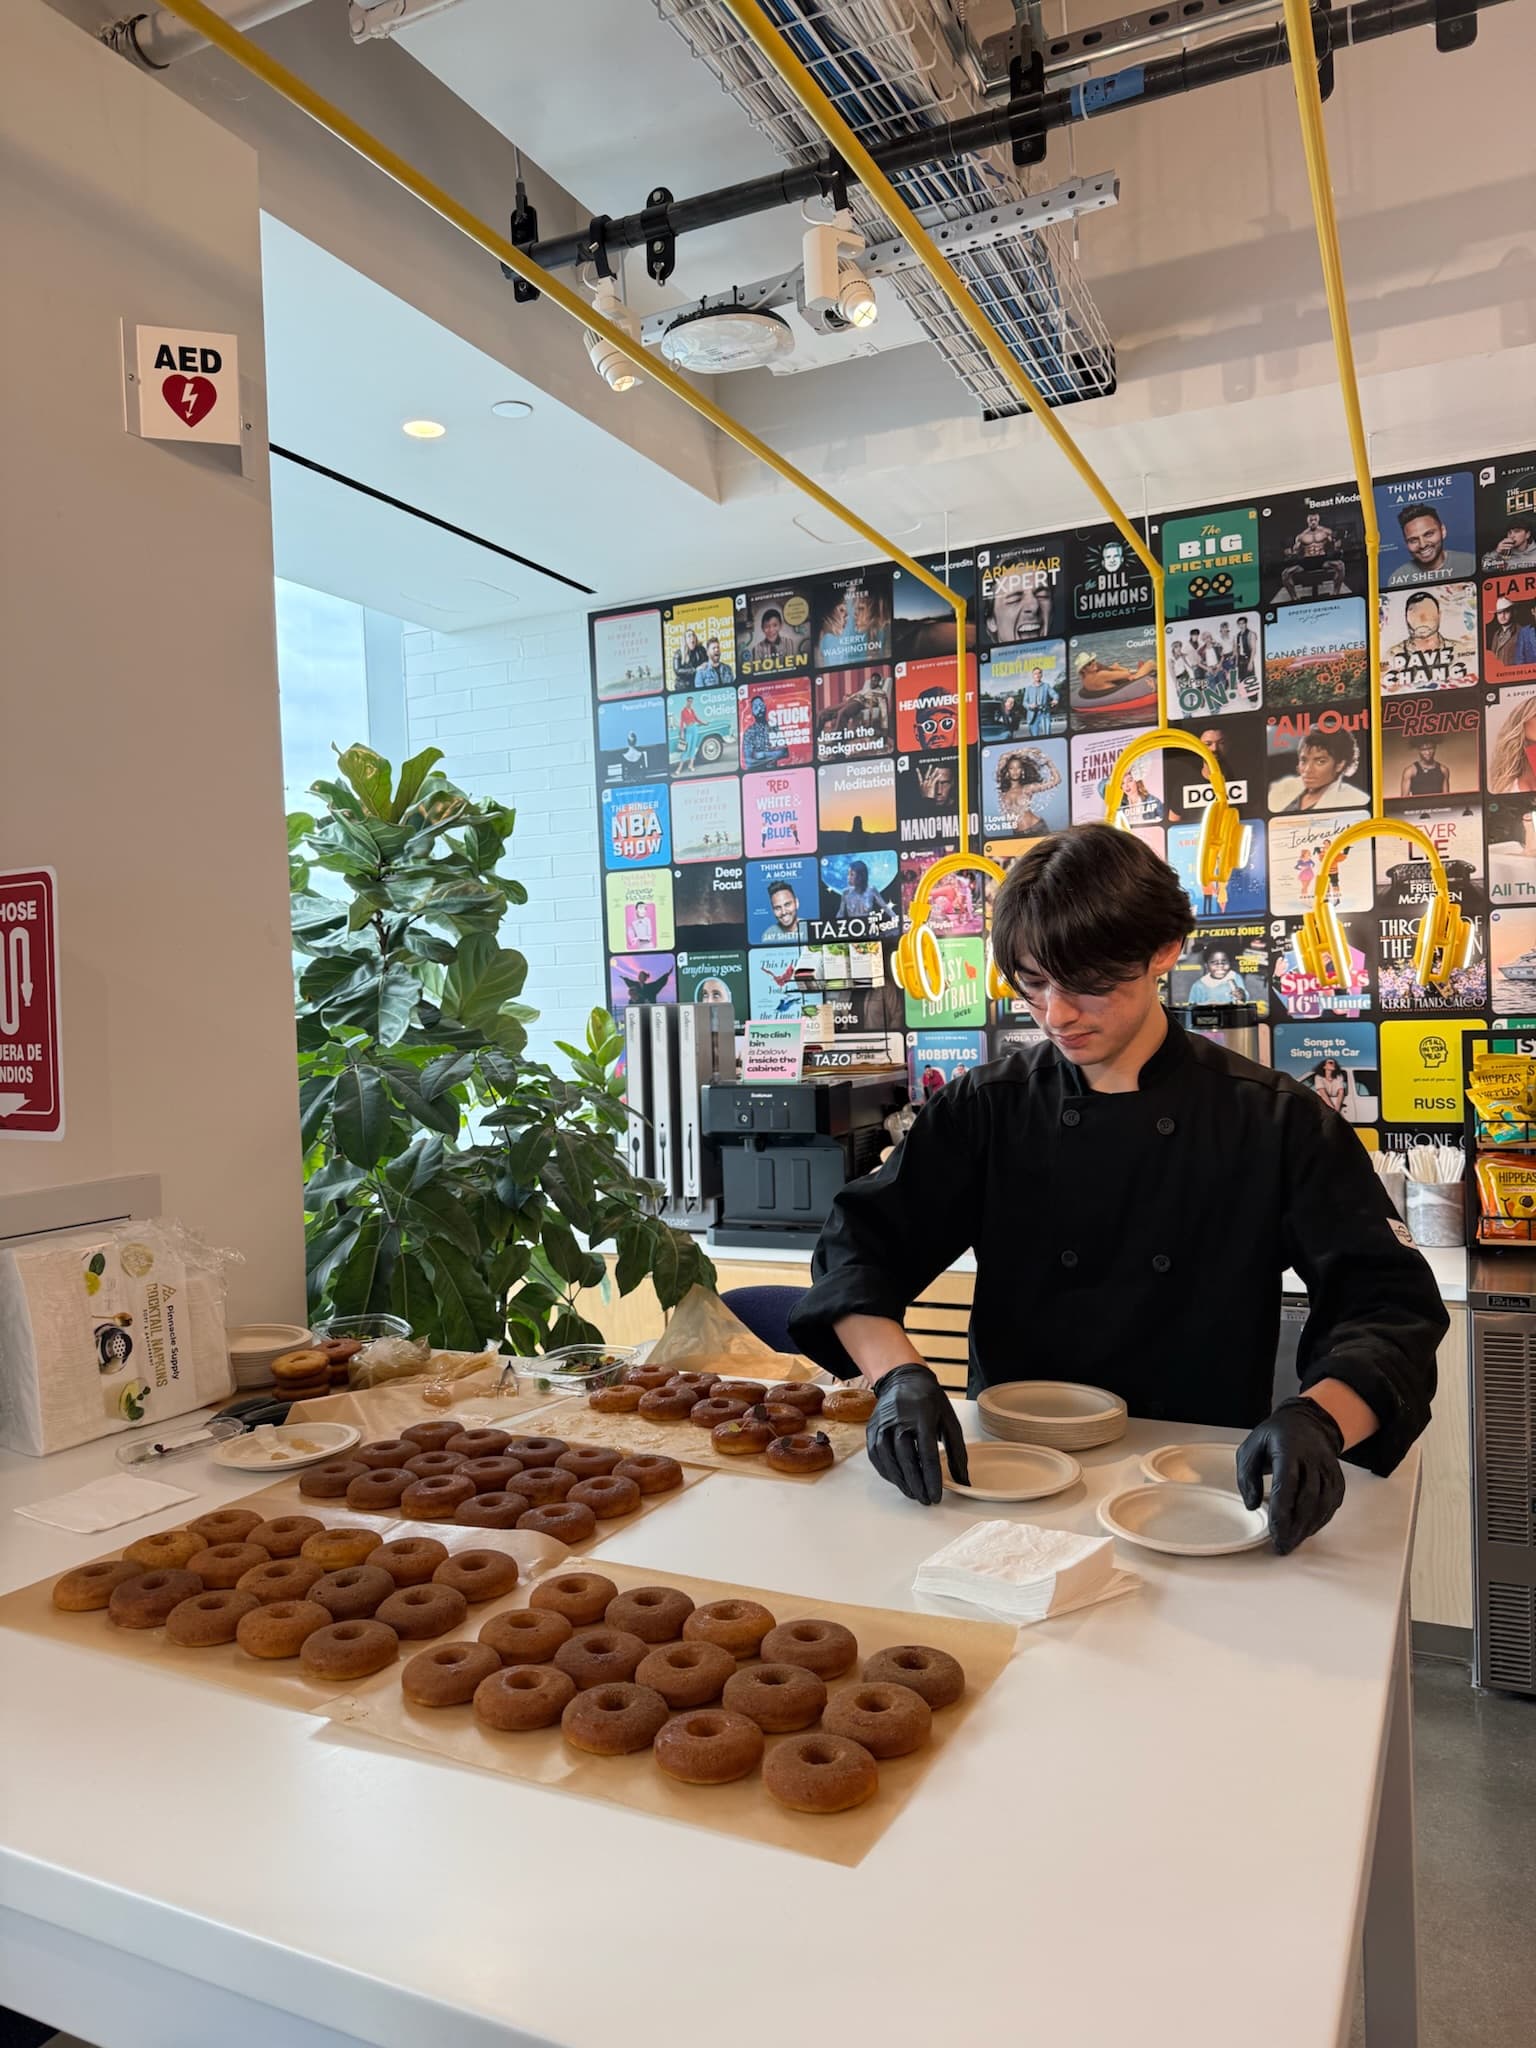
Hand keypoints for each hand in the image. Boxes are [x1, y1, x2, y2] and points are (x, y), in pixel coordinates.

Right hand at [866, 1365, 968, 1505]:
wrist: (903, 1379)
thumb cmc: (930, 1401)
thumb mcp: (949, 1422)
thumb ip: (957, 1453)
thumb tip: (963, 1482)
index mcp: (923, 1417)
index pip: (927, 1454)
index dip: (932, 1478)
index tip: (936, 1496)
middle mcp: (899, 1420)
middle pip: (906, 1459)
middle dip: (916, 1484)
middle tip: (925, 1500)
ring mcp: (882, 1424)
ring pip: (889, 1459)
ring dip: (901, 1481)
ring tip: (913, 1494)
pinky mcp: (872, 1429)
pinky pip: (877, 1456)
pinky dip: (887, 1472)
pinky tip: (898, 1481)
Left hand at [1236, 1397, 1345, 1554]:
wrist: (1308, 1421)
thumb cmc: (1275, 1436)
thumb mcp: (1250, 1447)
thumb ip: (1246, 1476)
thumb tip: (1251, 1505)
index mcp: (1288, 1449)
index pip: (1287, 1485)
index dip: (1281, 1512)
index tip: (1274, 1533)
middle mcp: (1312, 1459)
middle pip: (1307, 1498)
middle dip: (1295, 1526)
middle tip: (1283, 1546)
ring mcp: (1328, 1468)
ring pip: (1323, 1503)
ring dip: (1308, 1527)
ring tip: (1293, 1542)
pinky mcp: (1337, 1477)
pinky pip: (1333, 1502)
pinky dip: (1321, 1519)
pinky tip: (1307, 1530)